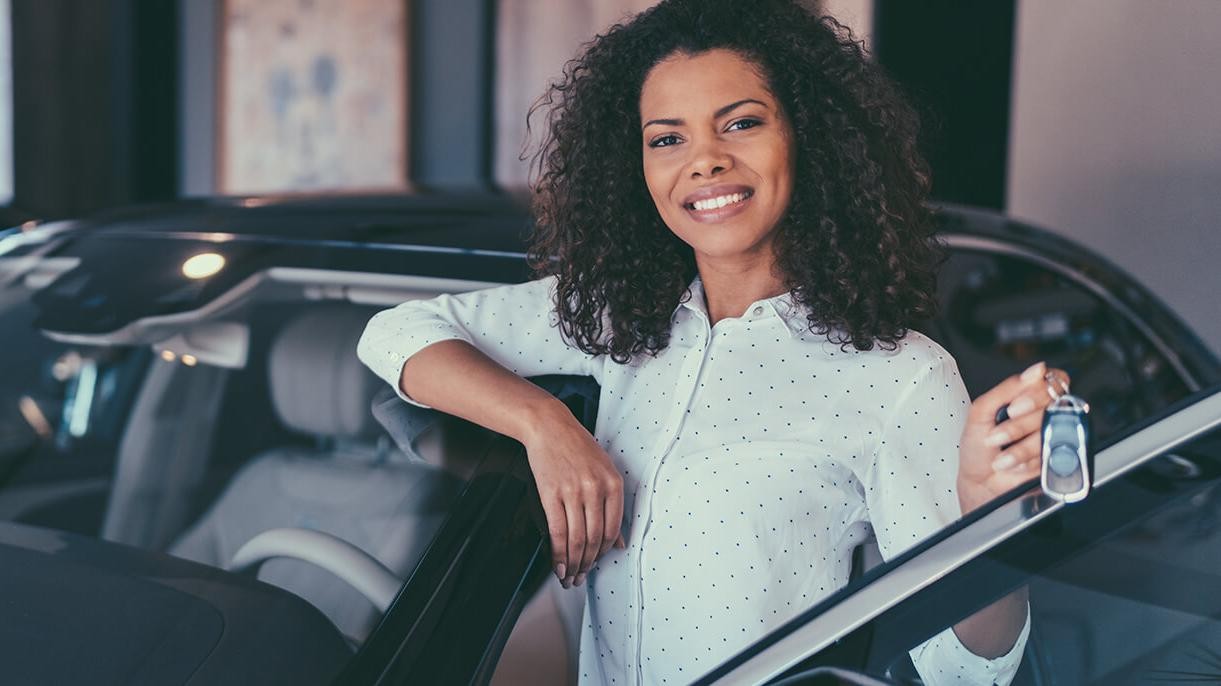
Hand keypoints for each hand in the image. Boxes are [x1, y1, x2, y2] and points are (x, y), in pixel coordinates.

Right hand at [521, 405, 625, 588]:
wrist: (549, 426)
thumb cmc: (578, 448)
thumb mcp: (605, 471)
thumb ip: (613, 506)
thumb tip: (620, 544)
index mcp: (613, 484)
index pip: (613, 530)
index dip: (604, 555)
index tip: (596, 566)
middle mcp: (596, 489)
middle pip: (595, 539)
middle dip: (588, 565)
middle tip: (581, 578)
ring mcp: (573, 491)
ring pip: (577, 539)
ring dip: (573, 564)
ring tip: (569, 578)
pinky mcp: (551, 494)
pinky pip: (557, 531)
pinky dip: (558, 553)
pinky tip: (558, 565)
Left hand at [957, 361, 1071, 513]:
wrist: (980, 483)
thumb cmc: (978, 448)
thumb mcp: (981, 412)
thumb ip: (1006, 389)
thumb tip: (1036, 370)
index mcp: (1028, 398)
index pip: (1053, 381)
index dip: (1037, 393)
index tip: (1014, 407)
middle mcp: (1044, 414)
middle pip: (1053, 405)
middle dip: (1020, 423)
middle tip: (1000, 434)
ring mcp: (1053, 436)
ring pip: (1052, 431)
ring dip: (1020, 445)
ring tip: (1001, 452)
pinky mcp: (1058, 458)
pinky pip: (1053, 453)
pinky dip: (1028, 459)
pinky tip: (1013, 464)